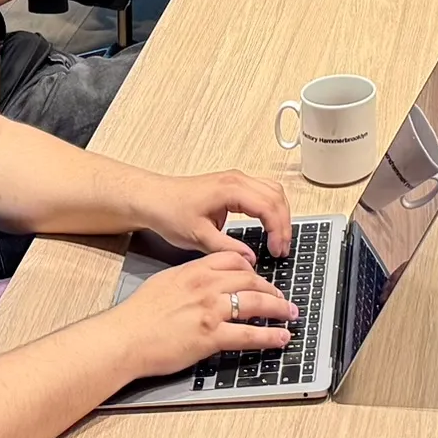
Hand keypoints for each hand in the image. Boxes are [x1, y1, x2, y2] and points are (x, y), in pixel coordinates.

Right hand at [116, 251, 295, 378]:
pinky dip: (269, 336)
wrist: (124, 337)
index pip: (234, 261)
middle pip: (251, 280)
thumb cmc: (137, 315)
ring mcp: (210, 310)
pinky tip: (280, 337)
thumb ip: (189, 278)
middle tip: (282, 297)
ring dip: (278, 309)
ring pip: (256, 304)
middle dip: (271, 289)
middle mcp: (206, 286)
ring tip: (289, 314)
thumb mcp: (165, 283)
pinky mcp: (210, 336)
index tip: (262, 276)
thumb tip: (204, 281)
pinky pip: (249, 335)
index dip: (254, 269)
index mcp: (194, 270)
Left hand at [144, 169, 294, 259]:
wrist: (153, 198)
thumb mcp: (198, 236)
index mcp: (231, 189)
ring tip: (280, 239)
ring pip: (274, 191)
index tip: (277, 251)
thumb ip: (227, 248)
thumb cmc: (171, 212)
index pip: (268, 207)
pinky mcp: (234, 183)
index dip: (278, 231)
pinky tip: (271, 223)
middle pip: (276, 197)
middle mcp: (237, 179)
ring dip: (281, 214)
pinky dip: (272, 207)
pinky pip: (264, 190)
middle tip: (282, 250)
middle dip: (284, 225)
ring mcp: (237, 178)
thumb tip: (250, 259)